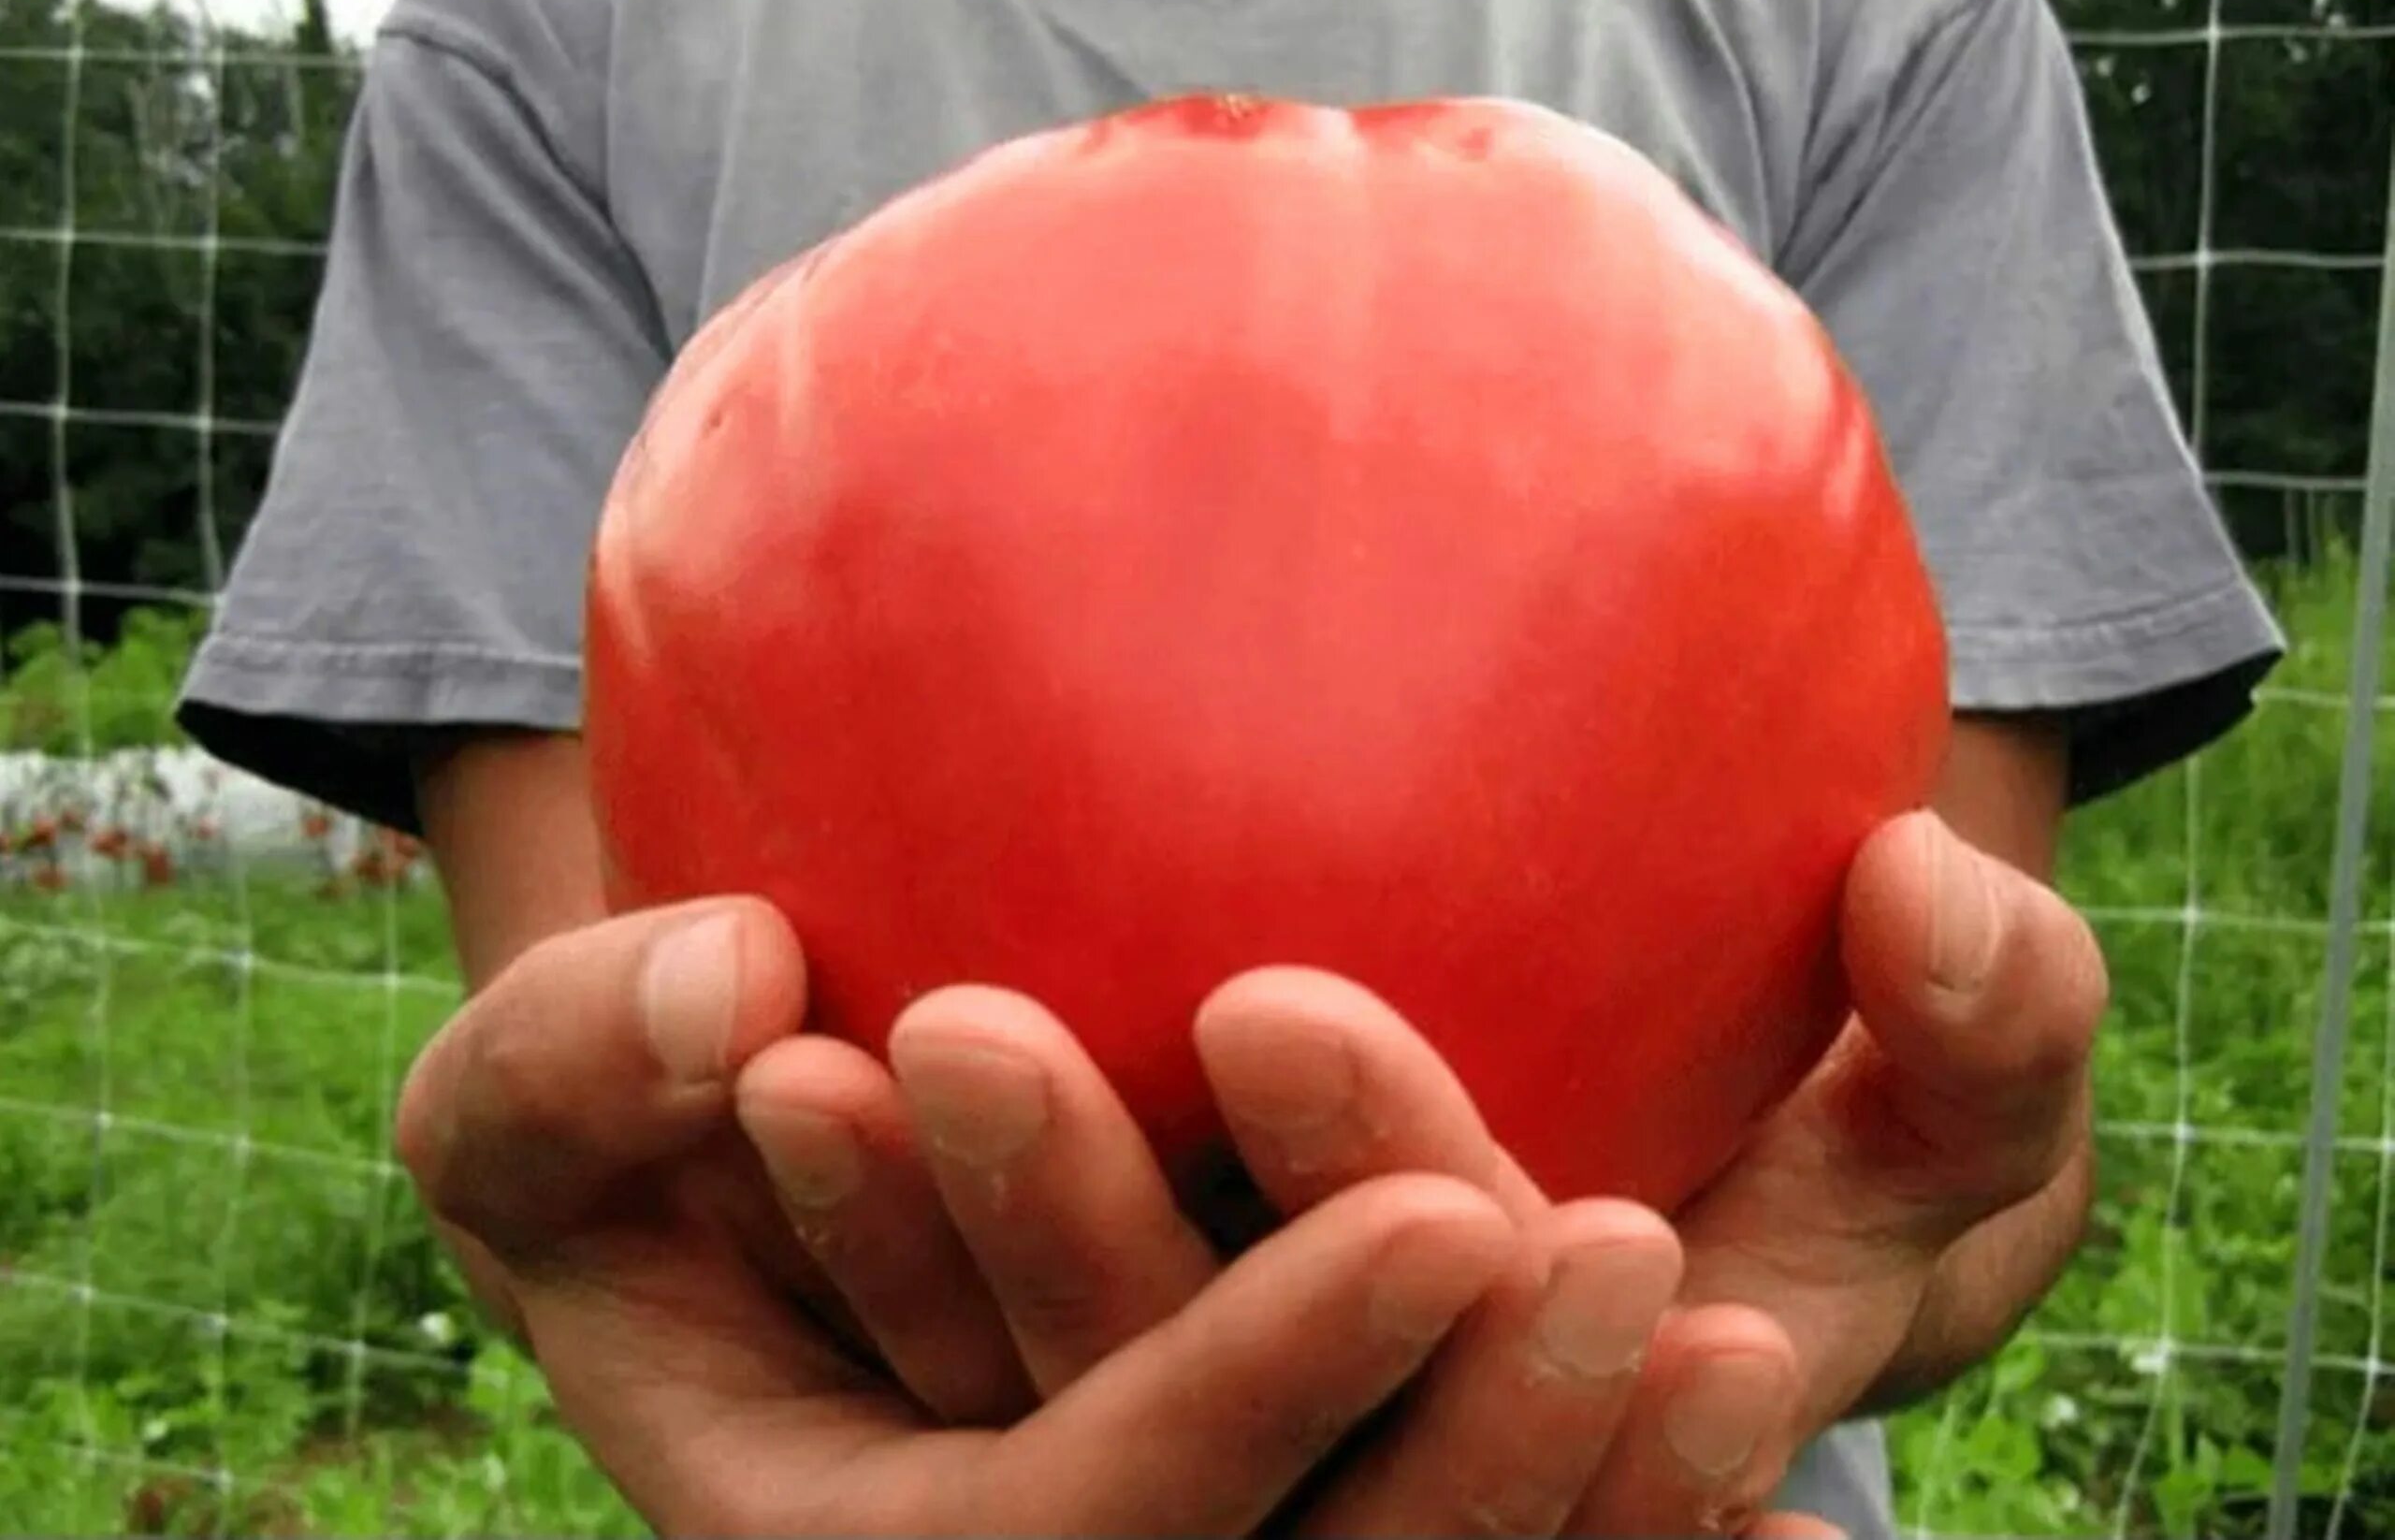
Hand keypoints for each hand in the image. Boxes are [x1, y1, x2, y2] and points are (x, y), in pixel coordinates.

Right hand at [392, 896, 1837, 1535]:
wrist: (736, 1185)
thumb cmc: (629, 1138)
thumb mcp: (536, 1106)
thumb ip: (572, 1060)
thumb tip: (741, 990)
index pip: (1077, 1530)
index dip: (1259, 1395)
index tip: (1455, 1206)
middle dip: (1480, 1469)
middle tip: (1641, 1265)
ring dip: (1591, 1513)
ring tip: (1742, 1347)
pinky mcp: (1267, 1516)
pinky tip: (1792, 1529)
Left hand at [732, 803, 2099, 1536]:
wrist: (1707, 1198)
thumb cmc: (1865, 1142)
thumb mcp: (1968, 1123)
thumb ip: (1998, 1026)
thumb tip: (1925, 883)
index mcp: (1547, 1468)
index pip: (1442, 1407)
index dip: (1386, 1236)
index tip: (1261, 1010)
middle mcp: (1352, 1485)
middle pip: (1203, 1433)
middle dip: (1091, 1245)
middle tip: (951, 1032)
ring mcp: (1234, 1460)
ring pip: (1042, 1404)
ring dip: (923, 1248)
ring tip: (795, 1063)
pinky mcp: (1103, 1401)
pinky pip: (943, 1346)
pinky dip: (859, 1229)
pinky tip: (752, 1050)